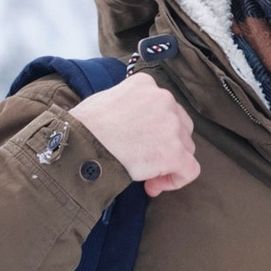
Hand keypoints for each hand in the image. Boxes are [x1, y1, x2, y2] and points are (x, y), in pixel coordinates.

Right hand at [69, 71, 199, 196]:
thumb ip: (130, 106)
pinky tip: (154, 186)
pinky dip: (176, 180)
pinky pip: (189, 170)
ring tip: (145, 176)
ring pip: (186, 148)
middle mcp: (164, 99)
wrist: (81, 143)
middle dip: (166, 145)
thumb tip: (136, 127)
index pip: (163, 107)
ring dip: (168, 163)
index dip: (155, 130)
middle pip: (180, 127)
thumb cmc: (85, 125)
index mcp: (147, 84)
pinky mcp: (174, 151)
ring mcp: (171, 125)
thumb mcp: (108, 99)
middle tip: (144, 161)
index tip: (139, 144)